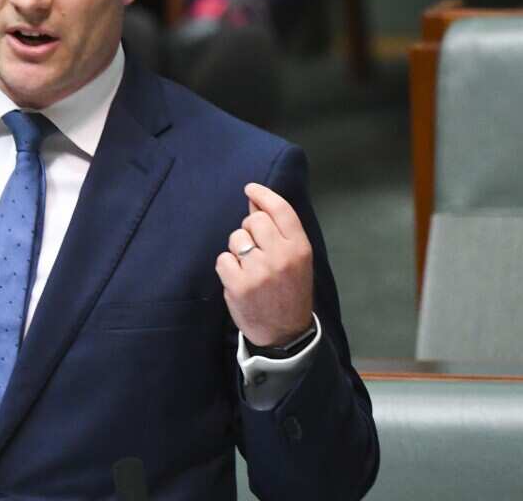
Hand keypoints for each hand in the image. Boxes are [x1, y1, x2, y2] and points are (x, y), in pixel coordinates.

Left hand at [215, 183, 313, 346]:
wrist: (285, 334)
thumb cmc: (290, 291)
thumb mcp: (296, 261)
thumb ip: (279, 232)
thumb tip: (255, 204)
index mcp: (300, 248)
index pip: (281, 210)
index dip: (263, 195)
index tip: (250, 189)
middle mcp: (281, 257)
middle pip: (253, 221)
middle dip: (249, 230)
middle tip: (255, 249)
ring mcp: (259, 271)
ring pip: (236, 239)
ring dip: (237, 250)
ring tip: (249, 268)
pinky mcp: (239, 285)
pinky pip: (222, 259)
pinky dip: (226, 267)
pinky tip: (238, 279)